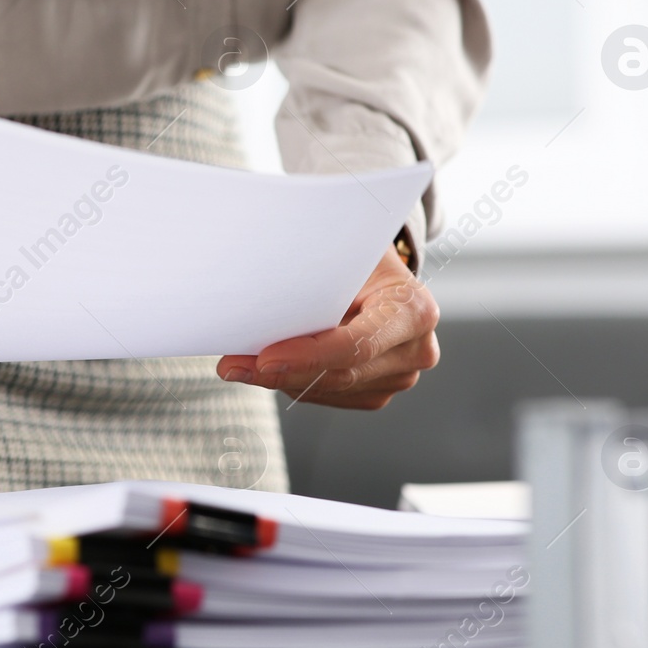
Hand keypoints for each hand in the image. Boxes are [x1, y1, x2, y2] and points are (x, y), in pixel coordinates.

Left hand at [217, 244, 438, 409]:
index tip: (264, 358)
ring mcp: (399, 377)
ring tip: (242, 360)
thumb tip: (253, 297)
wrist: (378, 270)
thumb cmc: (358, 255)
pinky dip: (293, 382)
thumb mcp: (342, 251)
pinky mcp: (375, 392)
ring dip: (281, 378)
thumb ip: (311, 274)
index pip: (359, 344)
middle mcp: (416, 350)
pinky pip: (325, 396)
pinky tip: (274, 364)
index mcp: (414, 310)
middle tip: (231, 366)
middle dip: (280, 372)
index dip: (308, 356)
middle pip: (339, 374)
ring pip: (327, 390)